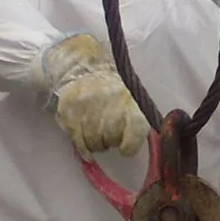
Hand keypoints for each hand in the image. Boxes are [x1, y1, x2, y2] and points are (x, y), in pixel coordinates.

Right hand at [41, 33, 143, 158]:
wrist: (81, 70)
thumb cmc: (110, 87)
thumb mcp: (131, 95)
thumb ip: (138, 118)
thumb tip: (149, 139)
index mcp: (128, 101)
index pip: (135, 132)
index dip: (131, 145)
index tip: (126, 148)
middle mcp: (107, 108)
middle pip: (112, 140)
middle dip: (112, 141)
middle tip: (109, 133)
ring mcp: (87, 114)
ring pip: (96, 144)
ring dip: (98, 143)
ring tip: (97, 132)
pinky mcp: (70, 119)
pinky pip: (80, 144)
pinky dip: (85, 150)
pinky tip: (87, 149)